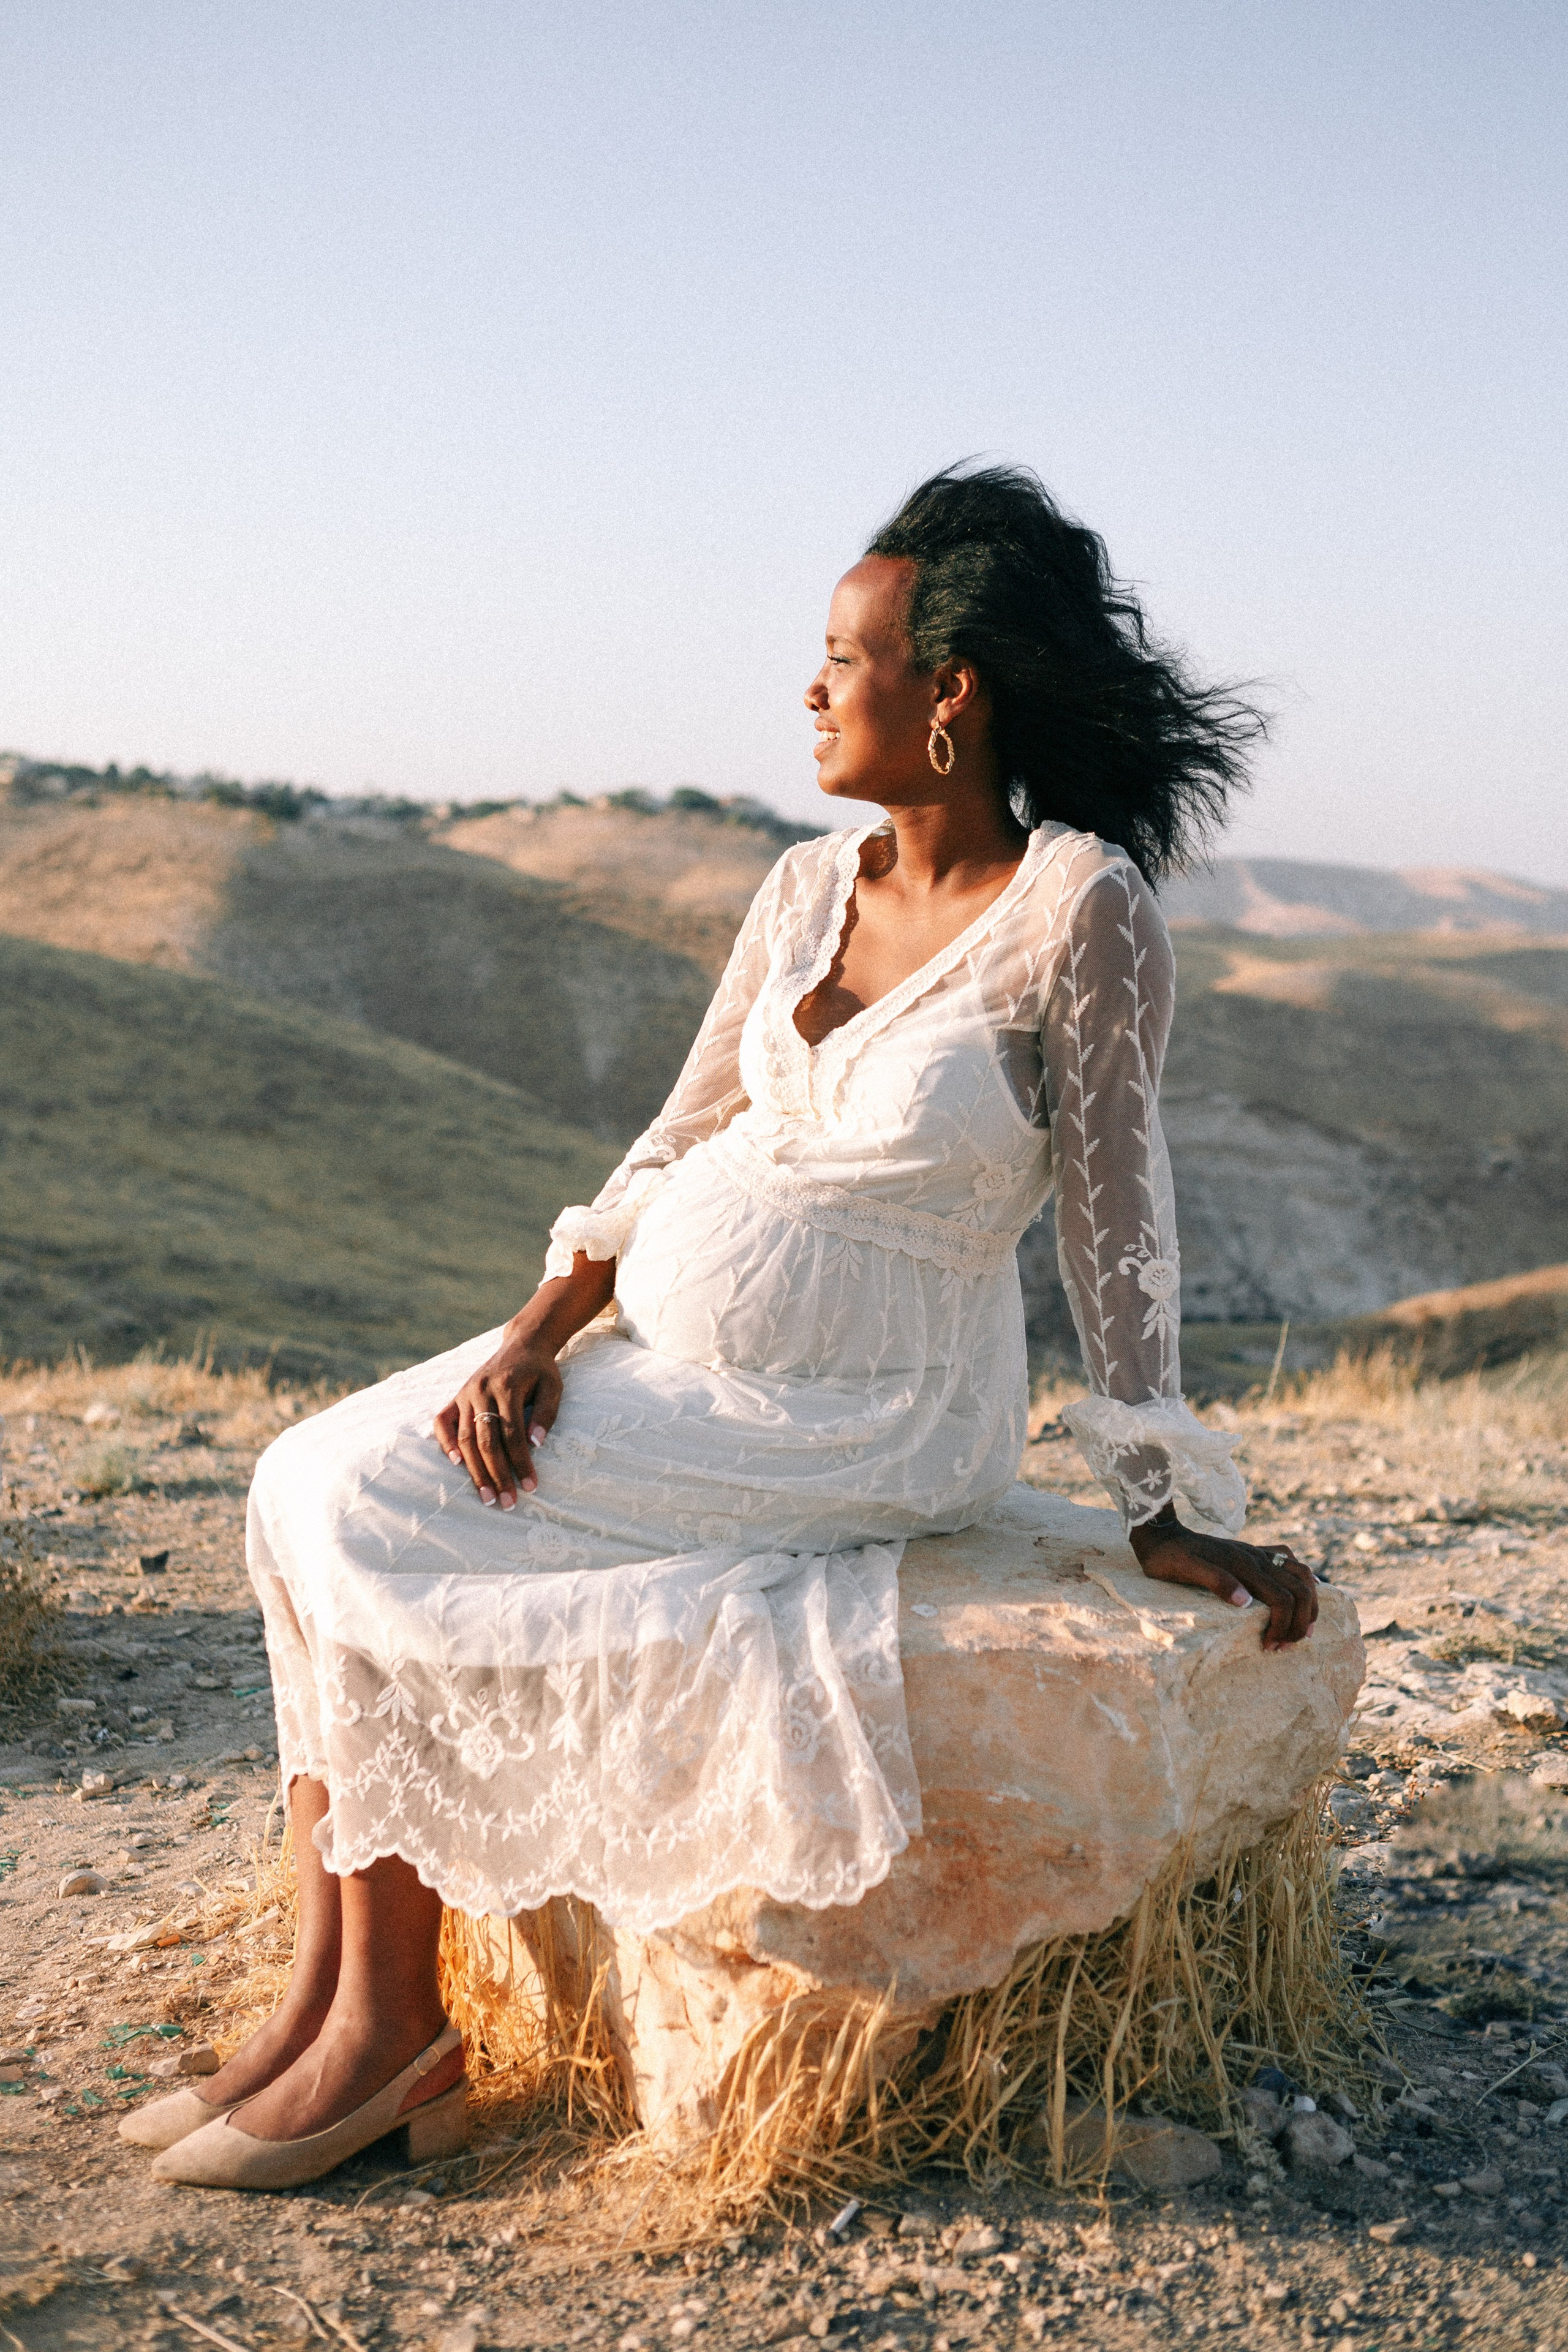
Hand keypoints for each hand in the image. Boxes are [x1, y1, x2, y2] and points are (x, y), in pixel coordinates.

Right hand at [432, 1334, 562, 1508]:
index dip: (521, 1462)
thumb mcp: (554, 1387)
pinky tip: (456, 1464)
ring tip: (486, 1496)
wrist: (522, 1344)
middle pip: (486, 1441)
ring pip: (466, 1437)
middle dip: (497, 1475)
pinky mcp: (457, 1395)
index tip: (531, 1486)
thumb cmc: (541, 1370)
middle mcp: (482, 1390)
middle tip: (506, 1502)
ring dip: (475, 1470)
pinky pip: (443, 1421)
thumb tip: (536, 1445)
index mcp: (508, 1387)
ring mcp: (466, 1393)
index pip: (513, 1434)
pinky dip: (445, 1442)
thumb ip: (546, 1414)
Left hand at [1128, 1508, 1316, 1650]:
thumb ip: (1215, 1581)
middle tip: (1285, 1646)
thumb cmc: (1169, 1558)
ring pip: (1302, 1575)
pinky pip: (1290, 1562)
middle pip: (1301, 1590)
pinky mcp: (1254, 1553)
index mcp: (1244, 1565)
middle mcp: (1257, 1557)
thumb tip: (1245, 1602)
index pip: (1282, 1600)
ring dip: (1309, 1604)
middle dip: (1300, 1622)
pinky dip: (1303, 1580)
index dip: (1283, 1627)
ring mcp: (1257, 1553)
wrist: (1162, 1534)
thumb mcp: (1185, 1570)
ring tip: (1301, 1630)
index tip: (1269, 1647)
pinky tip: (1302, 1594)